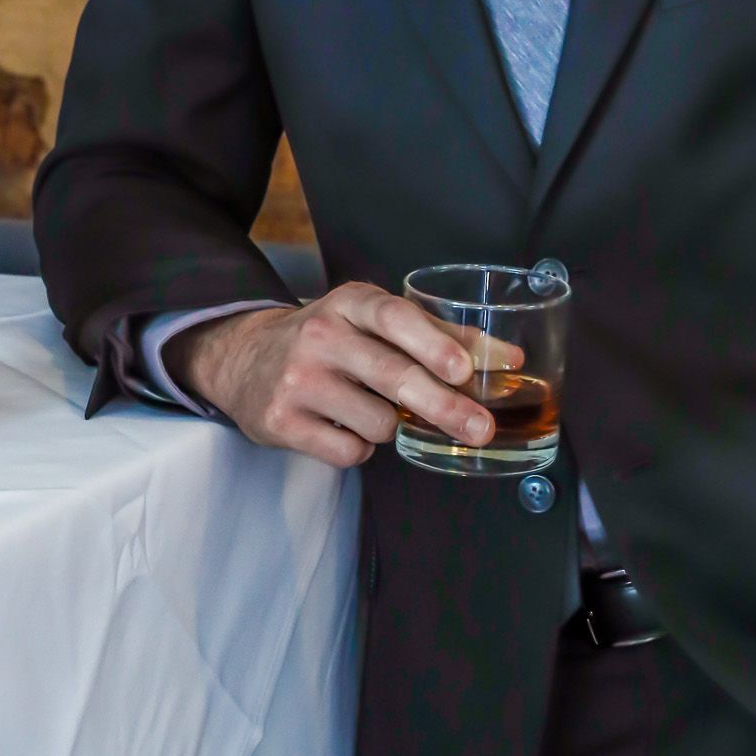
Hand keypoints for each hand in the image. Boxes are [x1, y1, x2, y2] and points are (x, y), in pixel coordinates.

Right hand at [163, 283, 524, 469]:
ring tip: (370, 409)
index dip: (433, 343)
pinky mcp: (281, 422)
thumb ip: (440, 336)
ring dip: (390, 427)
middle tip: (481, 428)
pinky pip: (348, 452)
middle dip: (445, 406)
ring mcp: (298, 380)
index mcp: (351, 303)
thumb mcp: (374, 322)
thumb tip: (509, 359)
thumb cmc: (331, 339)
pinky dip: (359, 448)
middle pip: (393, 376)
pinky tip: (342, 426)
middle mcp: (321, 335)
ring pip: (376, 422)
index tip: (465, 370)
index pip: (395, 317)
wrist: (245, 360)